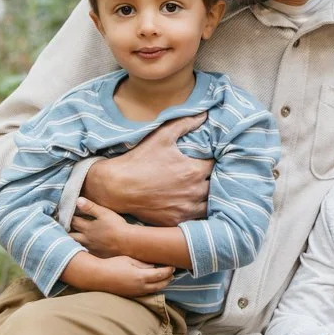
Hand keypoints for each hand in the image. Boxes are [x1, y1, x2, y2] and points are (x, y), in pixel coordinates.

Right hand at [63, 252, 174, 297]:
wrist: (98, 277)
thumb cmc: (112, 265)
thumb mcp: (129, 260)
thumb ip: (143, 264)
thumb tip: (154, 266)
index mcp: (141, 276)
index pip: (161, 274)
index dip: (169, 270)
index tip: (173, 266)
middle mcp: (140, 287)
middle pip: (160, 285)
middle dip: (168, 279)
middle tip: (173, 273)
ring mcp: (136, 293)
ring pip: (154, 290)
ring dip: (162, 285)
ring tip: (166, 278)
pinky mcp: (131, 295)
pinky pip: (146, 292)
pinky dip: (153, 288)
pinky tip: (153, 283)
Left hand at [69, 197, 129, 256]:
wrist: (127, 243)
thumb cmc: (117, 226)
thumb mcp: (104, 213)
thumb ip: (90, 207)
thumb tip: (77, 200)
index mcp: (87, 227)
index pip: (73, 221)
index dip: (68, 217)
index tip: (63, 214)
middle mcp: (86, 239)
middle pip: (71, 236)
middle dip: (66, 232)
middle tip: (60, 229)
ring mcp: (91, 248)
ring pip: (76, 245)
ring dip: (71, 242)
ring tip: (67, 240)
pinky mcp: (97, 255)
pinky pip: (85, 254)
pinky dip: (81, 251)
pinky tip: (81, 252)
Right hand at [82, 114, 211, 223]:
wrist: (116, 187)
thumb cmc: (139, 160)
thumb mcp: (162, 137)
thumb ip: (185, 123)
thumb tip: (205, 113)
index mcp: (193, 170)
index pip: (217, 165)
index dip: (216, 161)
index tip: (212, 159)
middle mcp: (194, 191)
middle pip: (216, 186)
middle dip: (215, 180)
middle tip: (210, 175)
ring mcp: (185, 209)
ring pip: (210, 205)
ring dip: (209, 198)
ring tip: (203, 191)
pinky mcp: (176, 221)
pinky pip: (195, 219)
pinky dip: (196, 213)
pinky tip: (191, 205)